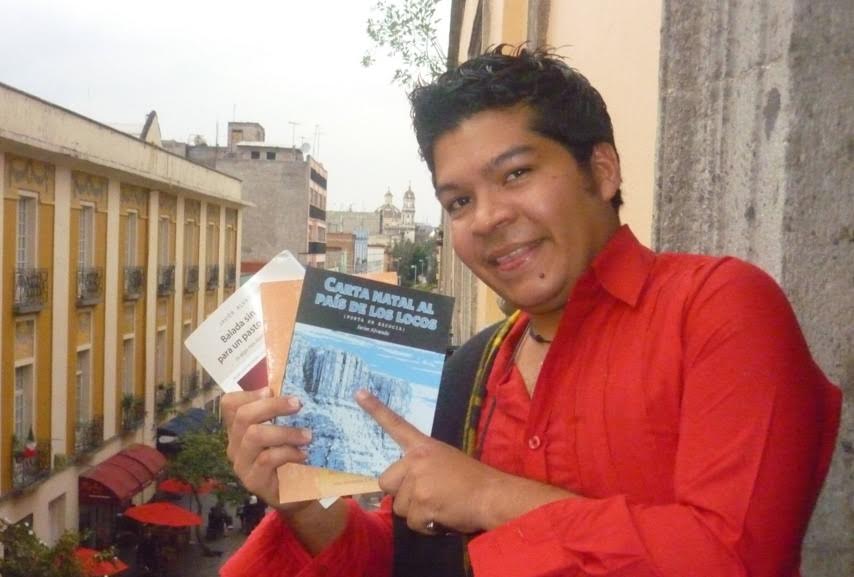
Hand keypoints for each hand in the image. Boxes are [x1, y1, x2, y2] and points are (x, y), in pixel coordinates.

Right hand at [221, 388, 311, 513]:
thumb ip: (282, 413)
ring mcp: (242, 464)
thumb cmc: (292, 457)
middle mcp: (235, 445)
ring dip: (284, 432)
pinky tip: (303, 455)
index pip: (229, 405)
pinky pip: (267, 459)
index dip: (248, 393)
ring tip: (307, 435)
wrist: (298, 493)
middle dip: (272, 406)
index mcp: (240, 429)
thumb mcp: (285, 432)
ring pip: (254, 436)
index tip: (271, 390)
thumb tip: (293, 390)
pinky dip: (288, 453)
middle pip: (243, 416)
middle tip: (297, 404)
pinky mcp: (253, 481)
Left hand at [356, 389, 510, 534]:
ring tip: (441, 506)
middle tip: (427, 496)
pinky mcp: (421, 503)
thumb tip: (406, 485)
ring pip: (400, 507)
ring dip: (417, 512)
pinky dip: (427, 526)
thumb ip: (423, 467)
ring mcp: (417, 482)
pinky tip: (443, 517)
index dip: (376, 410)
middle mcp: (416, 461)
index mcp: (424, 447)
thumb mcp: (446, 461)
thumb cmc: (473, 480)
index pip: (396, 425)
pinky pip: (413, 523)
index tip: (358, 393)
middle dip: (401, 494)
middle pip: (386, 482)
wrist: (492, 495)